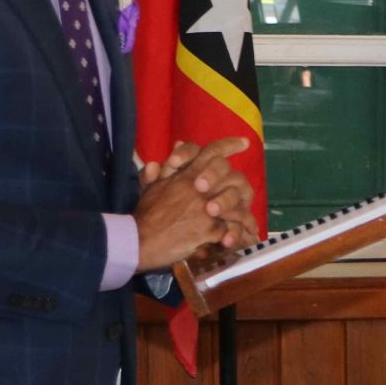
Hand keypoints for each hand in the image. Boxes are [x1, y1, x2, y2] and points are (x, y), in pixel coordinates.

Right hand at [134, 137, 255, 270]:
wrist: (137, 240)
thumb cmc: (143, 215)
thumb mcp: (149, 189)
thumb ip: (157, 173)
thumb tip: (160, 158)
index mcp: (185, 175)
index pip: (210, 151)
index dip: (229, 145)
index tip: (245, 143)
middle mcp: (197, 186)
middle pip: (229, 177)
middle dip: (239, 184)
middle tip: (247, 194)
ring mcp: (204, 207)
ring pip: (234, 203)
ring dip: (242, 215)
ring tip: (248, 226)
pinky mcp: (207, 229)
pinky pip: (229, 228)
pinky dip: (234, 235)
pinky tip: (235, 242)